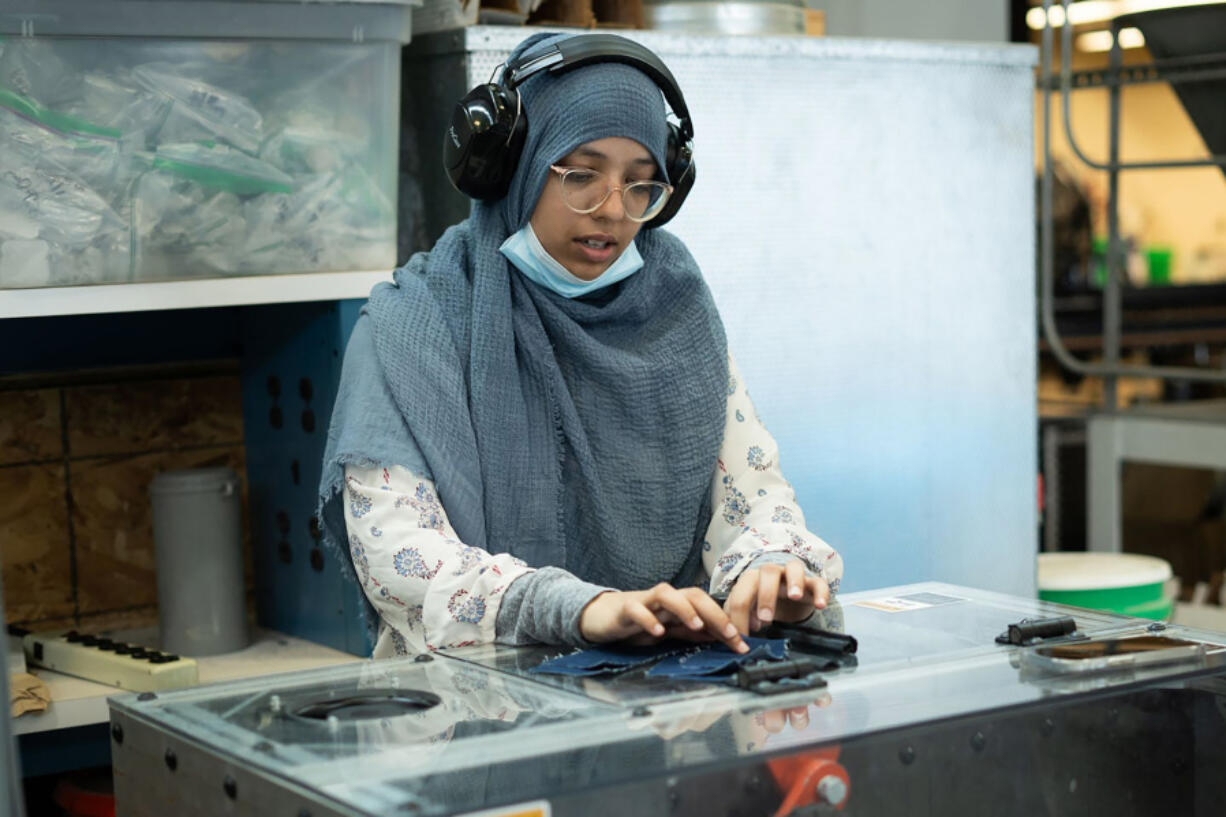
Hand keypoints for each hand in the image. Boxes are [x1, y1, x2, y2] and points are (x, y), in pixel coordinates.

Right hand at [579, 583, 749, 652]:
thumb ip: (690, 633)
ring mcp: (644, 601)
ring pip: (667, 594)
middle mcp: (664, 600)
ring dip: (685, 608)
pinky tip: (657, 632)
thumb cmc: (636, 622)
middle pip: (693, 594)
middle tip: (730, 634)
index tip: (742, 644)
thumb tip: (718, 638)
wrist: (600, 616)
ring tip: (697, 625)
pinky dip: (648, 619)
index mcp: (677, 604)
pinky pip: (637, 609)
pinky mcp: (624, 608)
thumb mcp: (667, 630)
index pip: (707, 606)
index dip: (726, 623)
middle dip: (714, 613)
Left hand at [724, 560, 828, 634]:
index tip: (744, 639)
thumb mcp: (747, 611)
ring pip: (793, 568)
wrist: (787, 597)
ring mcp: (793, 576)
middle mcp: (771, 573)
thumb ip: (736, 619)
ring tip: (794, 597)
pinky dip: (821, 592)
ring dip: (794, 582)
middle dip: (765, 595)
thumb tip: (734, 635)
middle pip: (767, 572)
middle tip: (765, 619)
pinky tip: (820, 605)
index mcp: (751, 580)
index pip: (740, 594)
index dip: (739, 616)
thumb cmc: (761, 603)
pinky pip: (819, 582)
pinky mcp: (813, 583)